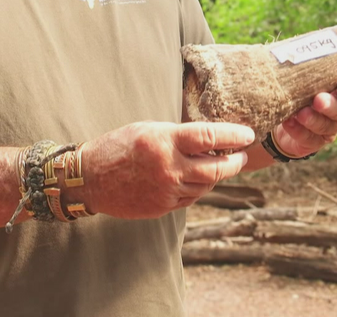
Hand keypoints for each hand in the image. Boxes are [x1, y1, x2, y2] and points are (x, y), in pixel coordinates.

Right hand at [81, 121, 254, 218]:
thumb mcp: (148, 129)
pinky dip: (199, 188)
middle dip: (234, 162)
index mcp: (164, 142)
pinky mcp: (162, 208)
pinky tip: (198, 179)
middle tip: (242, 155)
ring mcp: (166, 191)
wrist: (90, 179)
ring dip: (217, 176)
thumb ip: (178, 135)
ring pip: (206, 186)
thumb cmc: (118, 147)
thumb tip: (210, 138)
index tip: (247, 134)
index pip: (210, 136)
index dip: (234, 135)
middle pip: (216, 169)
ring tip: (221, 164)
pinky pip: (190, 198)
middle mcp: (169, 168)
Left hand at [271, 78, 336, 157]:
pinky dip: (297, 130)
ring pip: (324, 126)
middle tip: (319, 100)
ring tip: (300, 113)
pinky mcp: (315, 142)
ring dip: (312, 119)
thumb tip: (295, 51)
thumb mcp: (304, 81)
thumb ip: (307, 72)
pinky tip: (288, 122)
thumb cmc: (299, 92)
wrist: (287, 120)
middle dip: (329, 104)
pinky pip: (308, 138)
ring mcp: (328, 129)